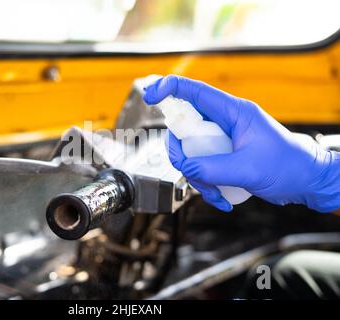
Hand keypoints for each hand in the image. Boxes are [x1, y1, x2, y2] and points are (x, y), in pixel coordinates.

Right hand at [143, 75, 339, 212]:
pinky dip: (206, 185)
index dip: (170, 88)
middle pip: (185, 129)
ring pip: (191, 153)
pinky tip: (222, 198)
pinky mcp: (222, 157)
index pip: (196, 92)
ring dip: (198, 177)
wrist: (307, 181)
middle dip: (184, 155)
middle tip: (191, 171)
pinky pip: (201, 168)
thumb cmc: (290, 166)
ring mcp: (222, 141)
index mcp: (234, 112)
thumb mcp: (248, 168)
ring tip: (217, 194)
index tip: (150, 95)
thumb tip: (184, 167)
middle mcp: (224, 123)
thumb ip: (211, 168)